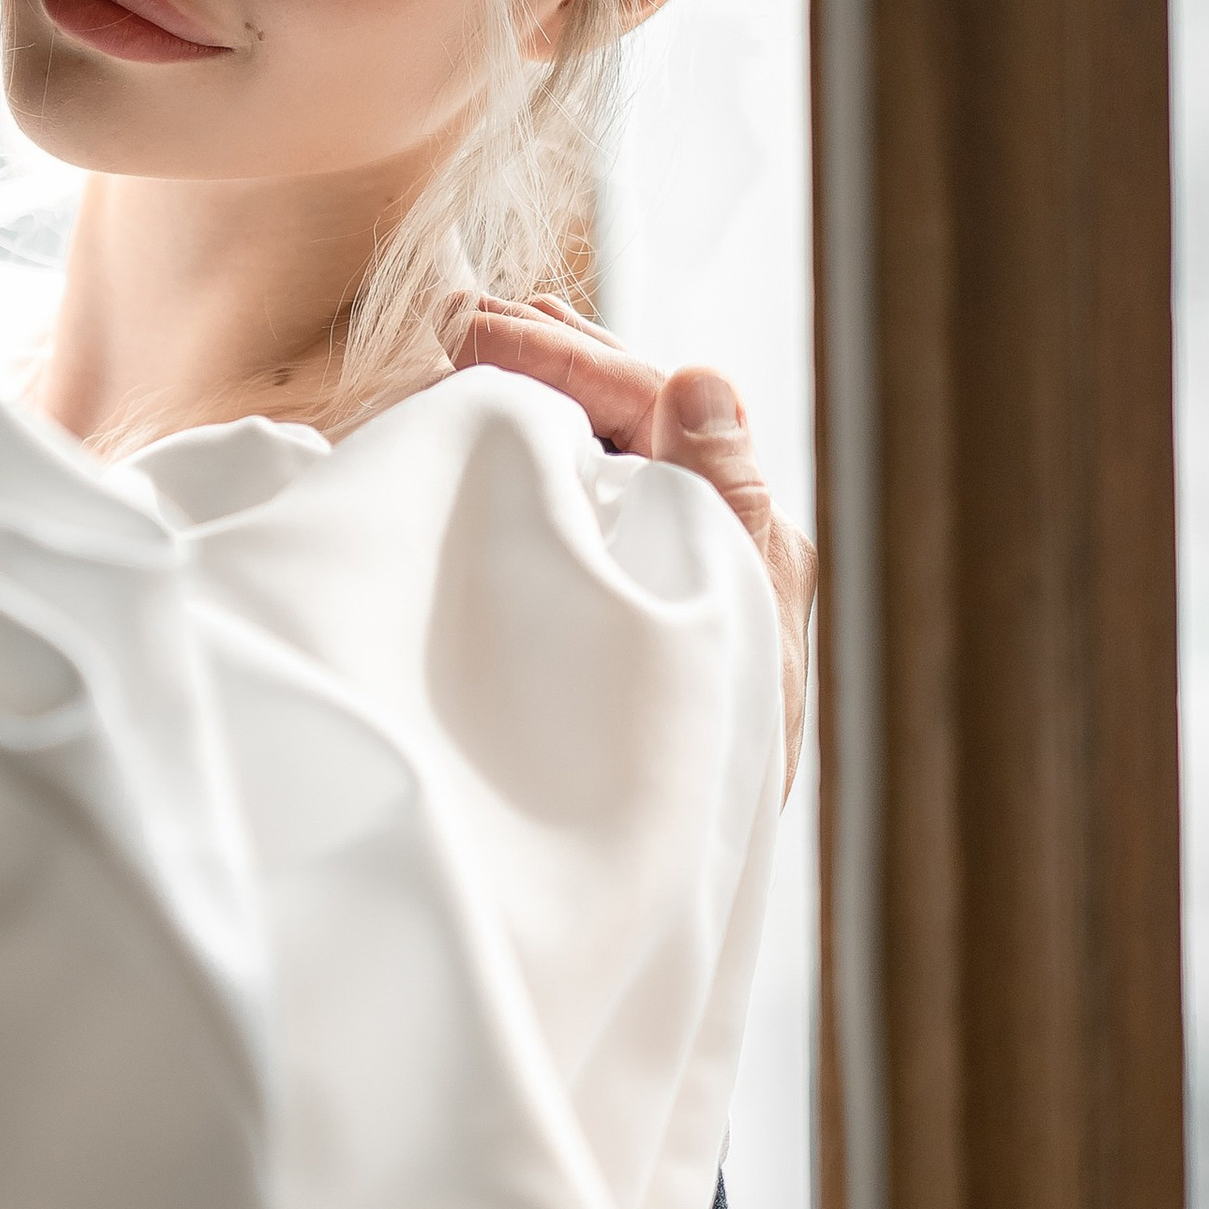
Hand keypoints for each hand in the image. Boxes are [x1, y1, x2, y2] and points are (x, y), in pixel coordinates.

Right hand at [454, 295, 815, 793]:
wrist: (667, 892)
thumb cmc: (704, 783)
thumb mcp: (721, 642)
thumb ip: (719, 510)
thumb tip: (704, 381)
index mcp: (747, 537)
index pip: (658, 408)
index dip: (566, 362)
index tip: (475, 334)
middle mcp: (718, 536)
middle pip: (635, 412)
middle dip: (551, 357)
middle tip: (460, 316)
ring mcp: (672, 566)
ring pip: (609, 445)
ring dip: (544, 387)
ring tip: (481, 334)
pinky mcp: (630, 601)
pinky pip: (591, 495)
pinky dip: (541, 444)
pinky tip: (501, 415)